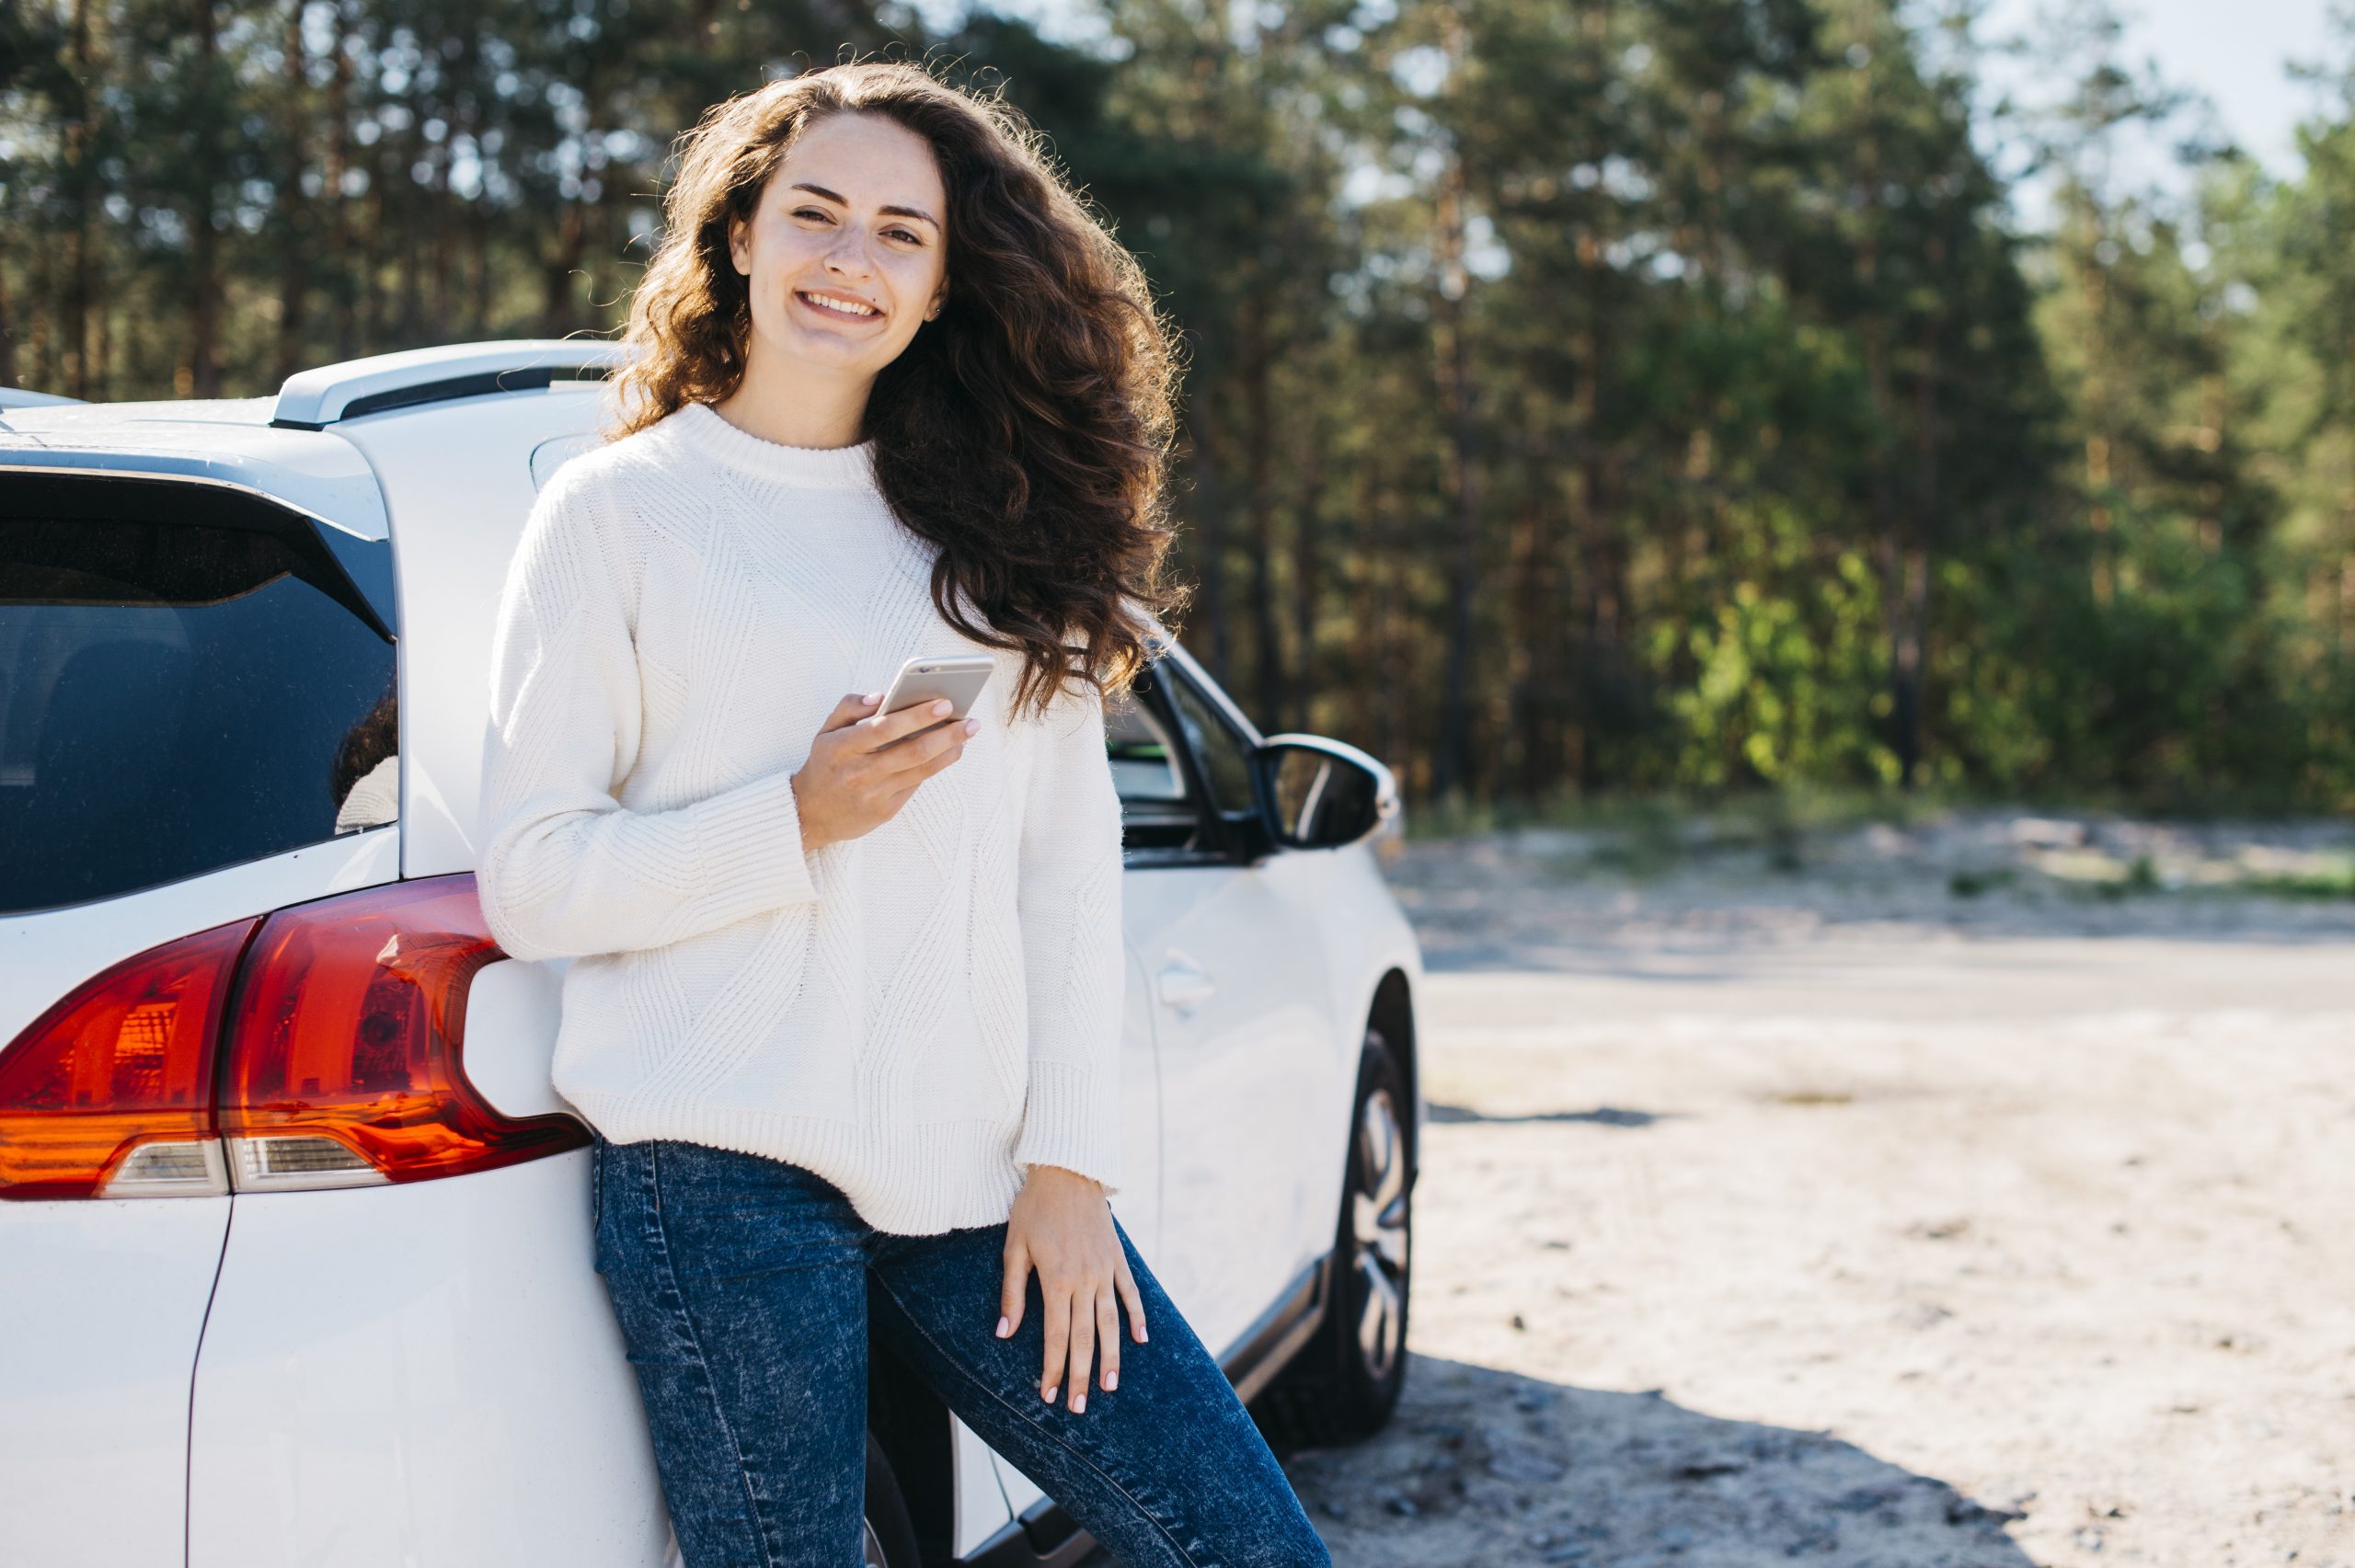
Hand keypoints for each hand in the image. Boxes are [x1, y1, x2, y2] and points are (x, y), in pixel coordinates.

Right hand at [791, 691, 977, 852]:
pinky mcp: (884, 812)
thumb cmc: (826, 762)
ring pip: (921, 771)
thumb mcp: (825, 731)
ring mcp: (873, 794)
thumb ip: (849, 706)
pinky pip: (915, 785)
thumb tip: (881, 696)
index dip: (917, 716)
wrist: (810, 814)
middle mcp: (858, 772)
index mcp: (842, 747)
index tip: (945, 702)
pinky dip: (935, 767)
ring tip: (967, 734)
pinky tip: (950, 752)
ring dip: (949, 752)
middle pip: (912, 752)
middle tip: (971, 721)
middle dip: (946, 735)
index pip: (884, 728)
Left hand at [997, 1165, 1146, 1412]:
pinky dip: (1137, 1317)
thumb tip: (1004, 1334)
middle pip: (1085, 1337)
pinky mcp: (1118, 1258)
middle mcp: (1085, 1280)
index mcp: (1056, 1280)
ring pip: (1111, 1323)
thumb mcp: (1014, 1248)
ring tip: (1110, 1386)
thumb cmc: (1034, 1208)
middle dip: (1082, 1375)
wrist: (1068, 1169)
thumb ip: (1012, 1293)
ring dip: (1112, 1357)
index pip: (1056, 1336)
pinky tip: (1141, 1340)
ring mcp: (1105, 1270)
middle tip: (1080, 1407)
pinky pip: (1130, 1293)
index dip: (1054, 1368)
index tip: (1051, 1395)